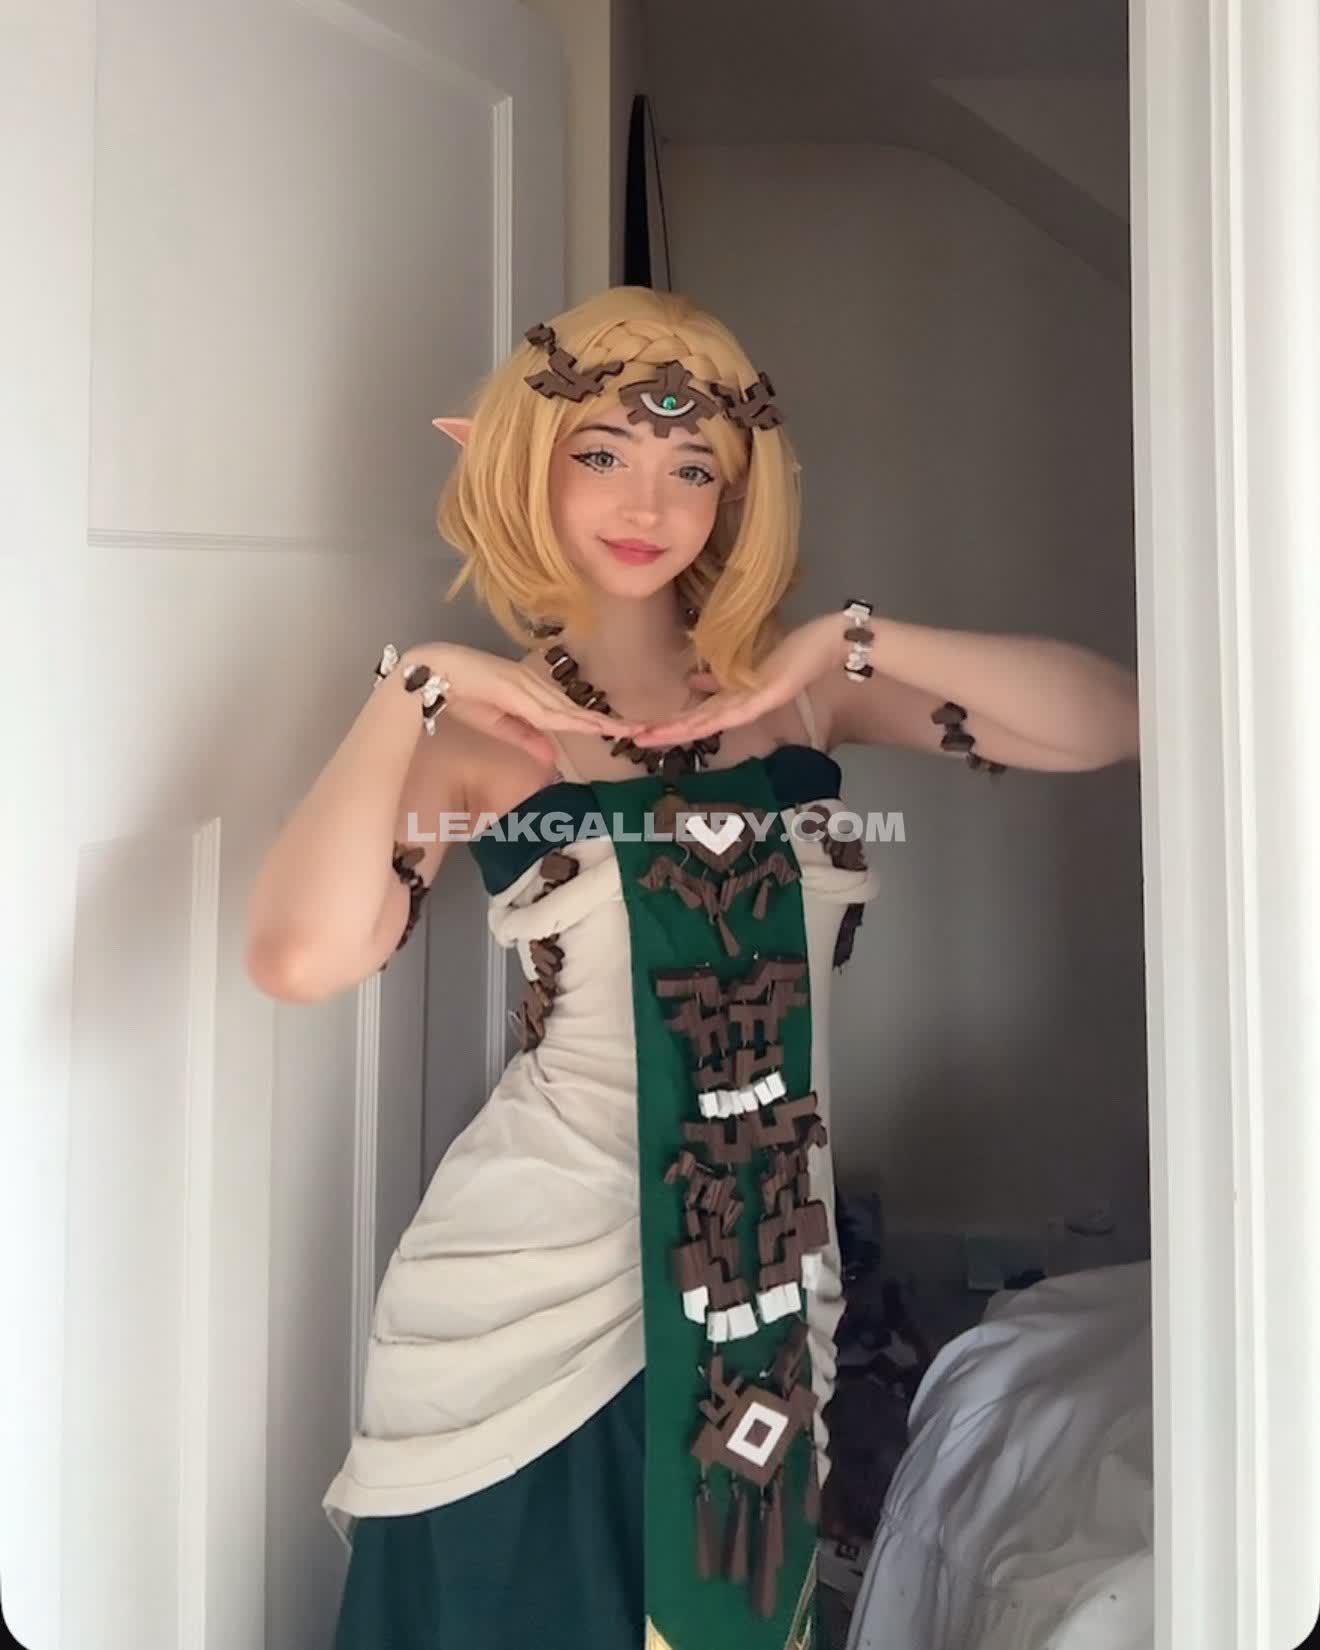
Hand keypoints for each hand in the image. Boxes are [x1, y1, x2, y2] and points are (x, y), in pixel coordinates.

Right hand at [399, 643, 644, 764]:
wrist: (436, 670)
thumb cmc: (462, 692)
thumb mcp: (497, 724)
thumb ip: (524, 738)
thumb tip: (551, 759)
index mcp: (534, 694)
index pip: (572, 713)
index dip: (600, 723)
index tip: (626, 731)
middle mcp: (537, 688)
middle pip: (580, 711)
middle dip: (611, 723)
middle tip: (644, 730)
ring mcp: (529, 687)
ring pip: (571, 711)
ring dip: (600, 722)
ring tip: (629, 731)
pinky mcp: (517, 689)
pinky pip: (549, 710)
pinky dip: (573, 720)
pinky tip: (592, 727)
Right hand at [631, 614, 845, 746]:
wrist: (825, 647)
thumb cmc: (789, 654)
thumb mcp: (745, 667)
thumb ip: (718, 679)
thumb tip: (691, 683)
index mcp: (732, 701)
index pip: (693, 716)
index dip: (665, 724)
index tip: (638, 731)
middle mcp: (738, 708)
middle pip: (695, 724)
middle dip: (664, 731)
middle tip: (633, 740)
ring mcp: (751, 705)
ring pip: (708, 722)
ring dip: (679, 729)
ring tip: (651, 735)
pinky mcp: (765, 698)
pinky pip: (734, 711)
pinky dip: (713, 718)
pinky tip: (694, 725)